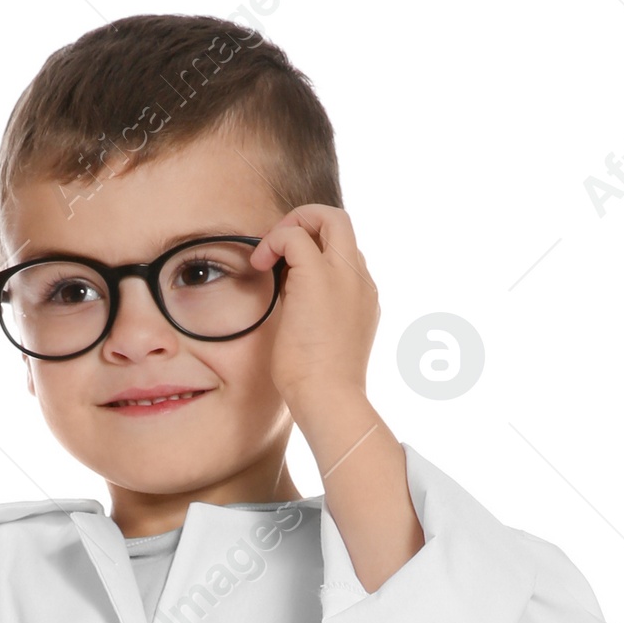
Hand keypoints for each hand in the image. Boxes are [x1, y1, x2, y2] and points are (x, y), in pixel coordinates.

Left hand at [253, 207, 420, 591]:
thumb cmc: (321, 393)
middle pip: (343, 224)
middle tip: (278, 249)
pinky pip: (296, 234)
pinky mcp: (320, 277)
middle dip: (308, 223)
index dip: (317, 251)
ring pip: (327, 218)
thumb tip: (291, 331)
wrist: (329, 404)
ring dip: (292, 227)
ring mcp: (345, 276)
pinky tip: (257, 267)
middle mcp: (362, 281)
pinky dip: (274, 241)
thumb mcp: (320, 353)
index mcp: (365, 300)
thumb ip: (312, 329)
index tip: (287, 271)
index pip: (346, 255)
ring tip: (266, 257)